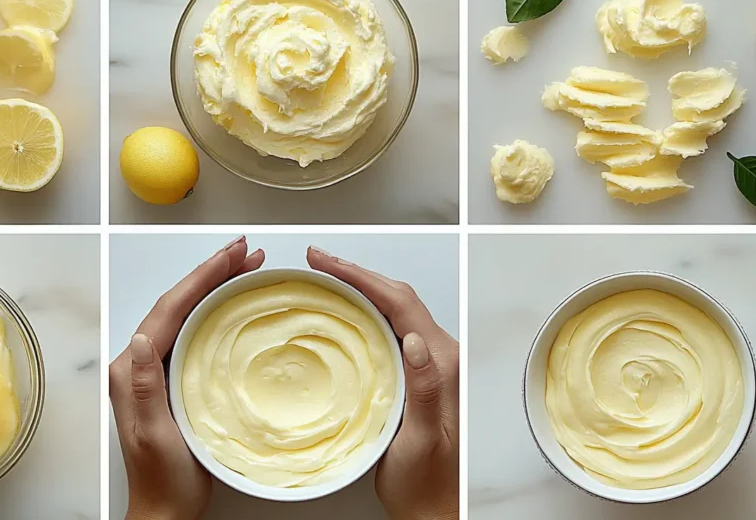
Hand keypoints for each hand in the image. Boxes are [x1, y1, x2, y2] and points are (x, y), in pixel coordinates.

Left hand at [110, 236, 264, 519]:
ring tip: (246, 267)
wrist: (166, 512)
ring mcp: (156, 371)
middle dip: (211, 273)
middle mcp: (139, 364)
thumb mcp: (156, 434)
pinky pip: (194, 334)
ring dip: (214, 288)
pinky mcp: (173, 380)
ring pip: (186, 315)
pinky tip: (235, 306)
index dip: (200, 278)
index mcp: (132, 370)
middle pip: (177, 305)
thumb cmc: (163, 480)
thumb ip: (146, 386)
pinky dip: (215, 312)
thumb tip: (141, 338)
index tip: (230, 257)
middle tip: (246, 252)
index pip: (168, 311)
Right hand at [309, 246, 458, 519]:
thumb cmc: (427, 483)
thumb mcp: (421, 440)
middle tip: (315, 261)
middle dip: (355, 273)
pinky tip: (341, 313)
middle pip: (395, 297)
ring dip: (359, 288)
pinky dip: (363, 312)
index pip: (399, 303)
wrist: (434, 510)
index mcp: (441, 363)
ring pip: (392, 310)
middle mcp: (438, 356)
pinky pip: (388, 330)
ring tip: (323, 278)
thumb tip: (414, 341)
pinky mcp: (415, 375)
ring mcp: (426, 364)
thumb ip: (424, 390)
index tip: (325, 263)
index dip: (359, 276)